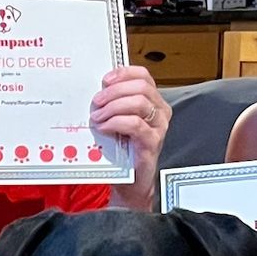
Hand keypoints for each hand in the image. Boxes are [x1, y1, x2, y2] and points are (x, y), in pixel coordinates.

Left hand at [91, 65, 168, 207]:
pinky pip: (135, 124)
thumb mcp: (118, 121)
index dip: (124, 73)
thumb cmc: (123, 150)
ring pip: (139, 103)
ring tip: (97, 116)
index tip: (104, 80)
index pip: (143, 76)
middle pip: (141, 87)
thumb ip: (113, 104)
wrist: (130, 182)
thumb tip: (96, 90)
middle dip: (114, 91)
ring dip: (113, 107)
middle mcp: (160, 112)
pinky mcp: (152, 143)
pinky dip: (116, 122)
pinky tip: (104, 127)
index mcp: (153, 102)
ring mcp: (159, 127)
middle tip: (96, 102)